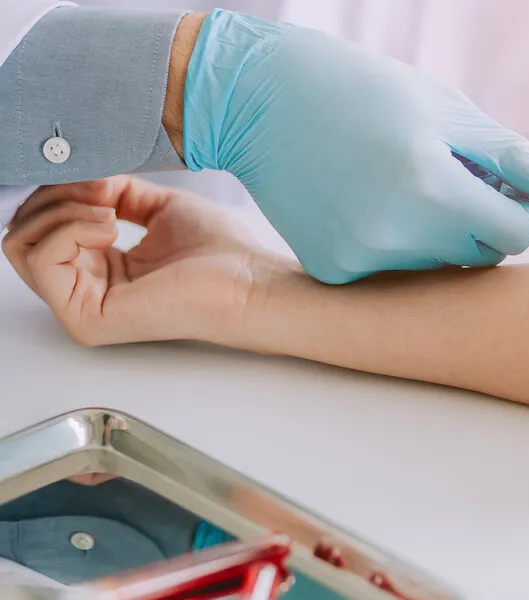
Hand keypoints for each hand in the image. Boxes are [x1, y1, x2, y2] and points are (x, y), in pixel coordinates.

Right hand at [2, 177, 273, 346]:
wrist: (249, 280)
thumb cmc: (220, 251)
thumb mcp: (157, 206)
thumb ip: (113, 193)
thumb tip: (81, 178)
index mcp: (99, 269)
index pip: (41, 227)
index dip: (61, 190)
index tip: (102, 178)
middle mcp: (83, 290)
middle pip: (22, 233)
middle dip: (55, 196)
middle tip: (102, 191)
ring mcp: (80, 308)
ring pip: (22, 243)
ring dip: (63, 210)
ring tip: (111, 212)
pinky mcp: (85, 318)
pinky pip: (42, 258)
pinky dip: (71, 228)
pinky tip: (111, 228)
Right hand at [182, 11, 528, 282]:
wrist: (258, 98)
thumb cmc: (365, 90)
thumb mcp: (447, 111)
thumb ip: (514, 158)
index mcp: (430, 185)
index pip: (515, 234)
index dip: (520, 209)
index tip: (503, 185)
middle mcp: (394, 234)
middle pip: (481, 254)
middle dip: (483, 220)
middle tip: (453, 177)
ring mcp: (360, 259)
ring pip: (439, 265)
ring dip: (440, 232)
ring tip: (404, 181)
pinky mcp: (334, 271)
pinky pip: (396, 270)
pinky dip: (397, 242)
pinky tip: (367, 200)